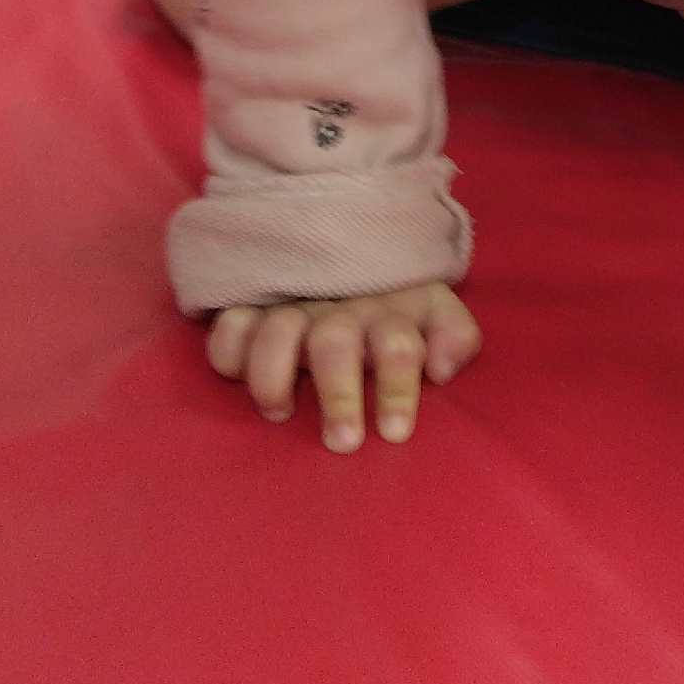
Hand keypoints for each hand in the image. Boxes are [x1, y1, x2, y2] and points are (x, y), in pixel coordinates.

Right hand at [206, 281, 480, 450]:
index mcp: (388, 312)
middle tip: (344, 442)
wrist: (349, 241)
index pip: (397, 346)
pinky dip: (229, 349)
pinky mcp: (252, 306)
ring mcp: (292, 305)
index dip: (397, 387)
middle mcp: (338, 309)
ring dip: (274, 376)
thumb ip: (454, 335)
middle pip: (335, 345)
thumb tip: (442, 367)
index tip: (395, 433)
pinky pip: (230, 325)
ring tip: (280, 412)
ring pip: (276, 333)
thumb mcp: (435, 308)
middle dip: (338, 395)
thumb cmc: (396, 297)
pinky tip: (237, 375)